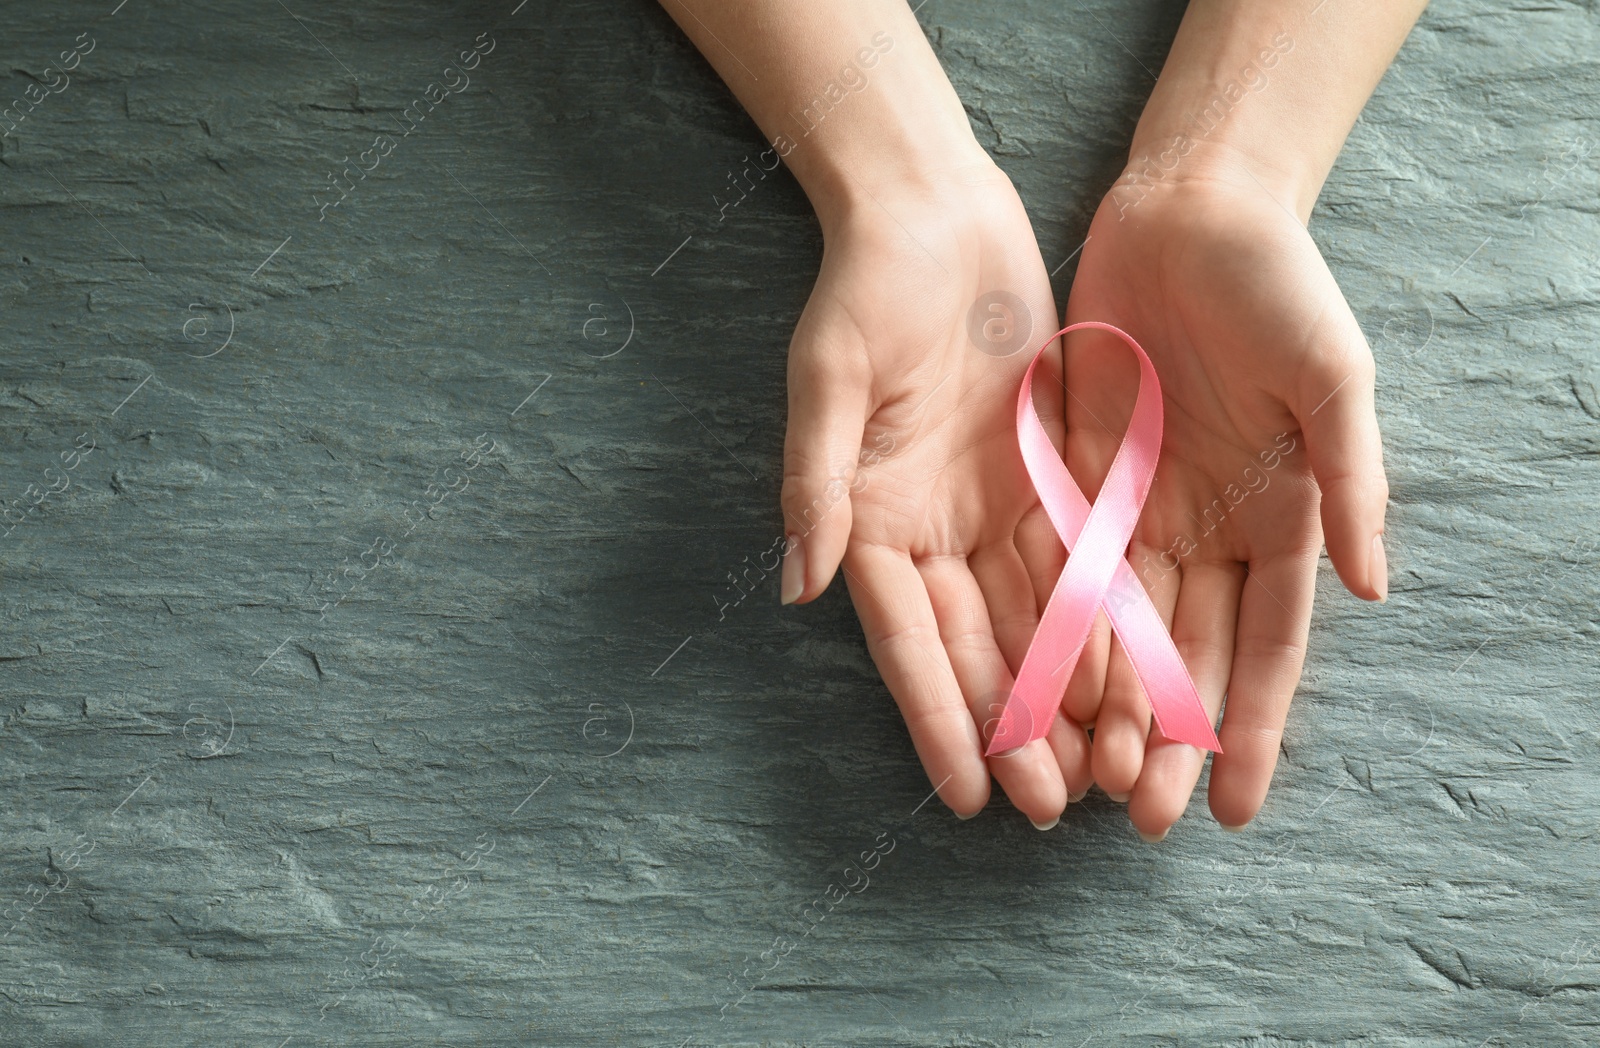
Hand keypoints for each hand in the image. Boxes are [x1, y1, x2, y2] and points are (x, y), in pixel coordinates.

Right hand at [780, 156, 1091, 824]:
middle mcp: (930, 528)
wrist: (934, 211)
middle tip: (1052, 805)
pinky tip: (1133, 674)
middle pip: (975, 646)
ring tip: (1102, 767)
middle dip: (1012, 727)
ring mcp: (990, 506)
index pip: (906, 639)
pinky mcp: (1044, 475)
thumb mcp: (828, 377)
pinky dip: (1103, 618)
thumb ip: (817, 481)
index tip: (966, 793)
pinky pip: (1080, 561)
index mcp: (871, 518)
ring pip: (1034, 619)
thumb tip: (800, 583)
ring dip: (1063, 692)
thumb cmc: (867, 286)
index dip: (937, 718)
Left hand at [1061, 160, 1388, 836]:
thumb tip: (1373, 591)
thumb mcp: (1332, 378)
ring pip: (1120, 627)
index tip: (1233, 805)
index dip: (1253, 726)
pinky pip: (1063, 566)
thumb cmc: (1279, 287)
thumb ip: (1349, 482)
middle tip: (1141, 818)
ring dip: (1105, 703)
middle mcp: (1210, 529)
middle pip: (1186, 654)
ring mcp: (1142, 509)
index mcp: (1281, 517)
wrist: (1191, 213)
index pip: (1266, 645)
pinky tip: (1035, 688)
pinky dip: (1053, 628)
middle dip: (1166, 737)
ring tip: (1083, 778)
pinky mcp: (1080, 478)